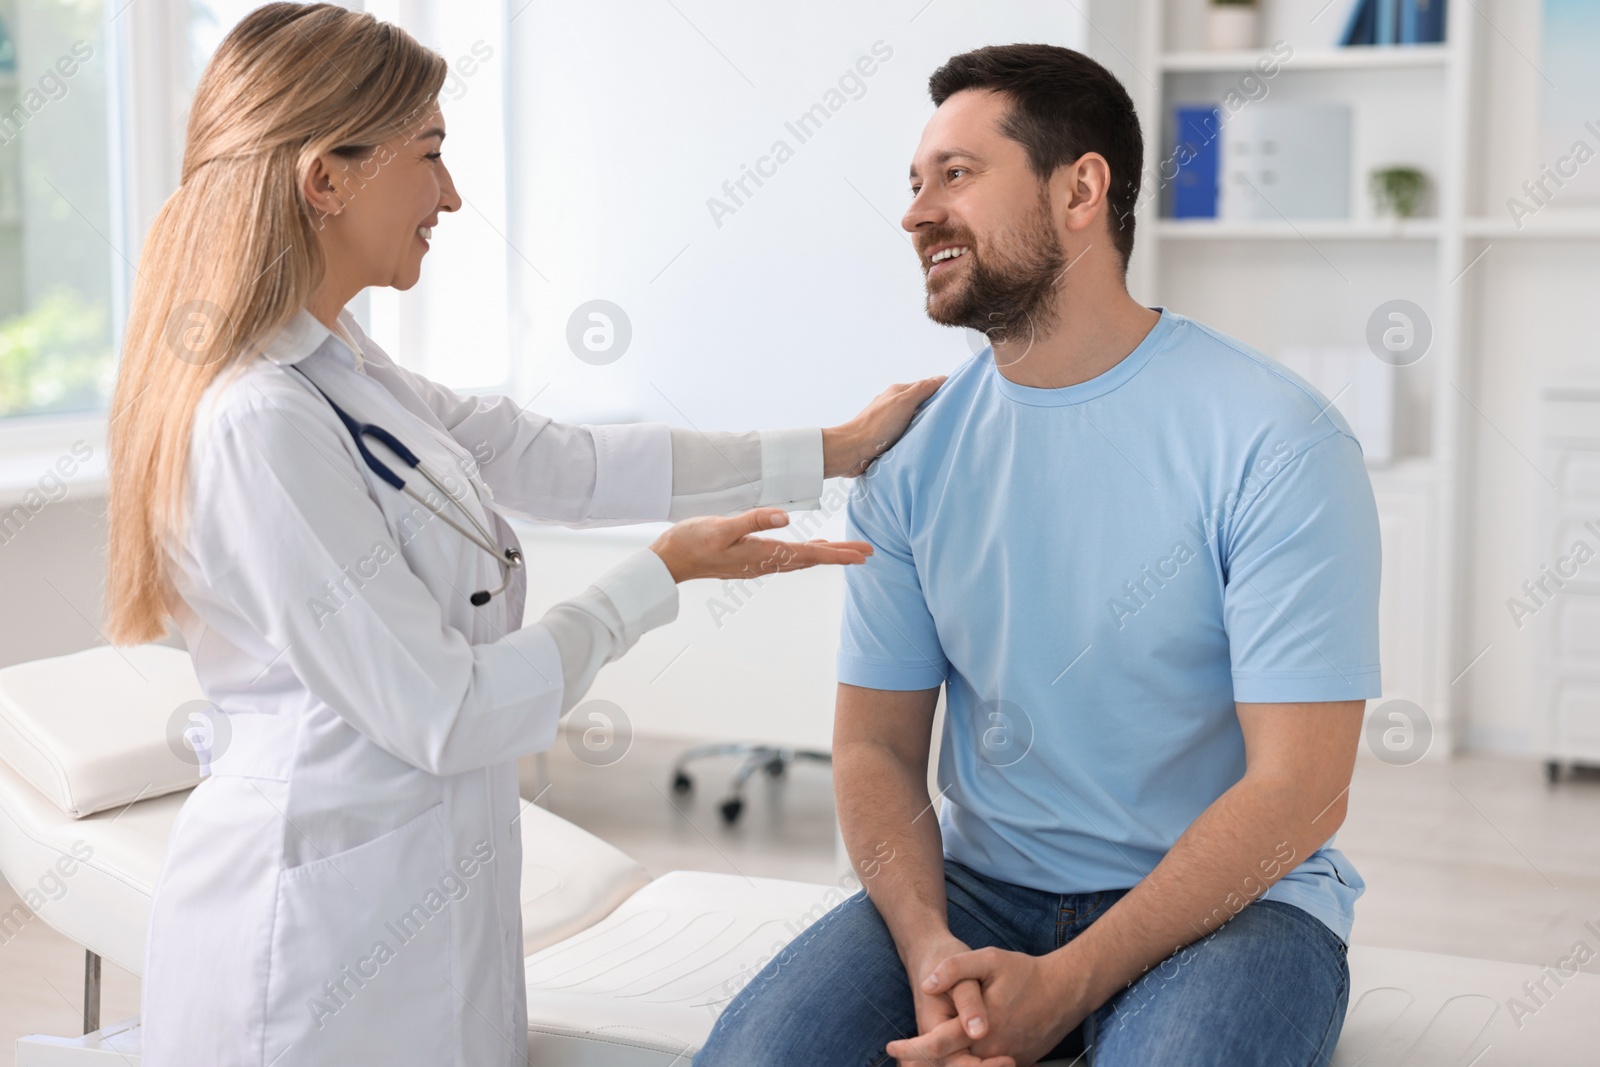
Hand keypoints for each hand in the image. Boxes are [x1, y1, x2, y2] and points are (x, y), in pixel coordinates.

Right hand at [649, 507, 871, 582]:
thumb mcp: (721, 527)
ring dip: (824, 556)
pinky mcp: (748, 560)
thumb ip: (753, 521)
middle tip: (867, 553)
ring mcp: (756, 563)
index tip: (863, 555)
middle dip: (840, 556)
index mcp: (762, 553)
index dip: (838, 554)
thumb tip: (786, 518)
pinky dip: (804, 554)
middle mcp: (764, 562)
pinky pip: (786, 559)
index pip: (810, 554)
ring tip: (845, 552)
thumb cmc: (692, 542)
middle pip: (811, 559)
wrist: (668, 561)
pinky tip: (806, 551)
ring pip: (800, 560)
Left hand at [824, 376, 946, 477]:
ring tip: (939, 433)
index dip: (941, 391)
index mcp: (897, 392)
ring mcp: (889, 423)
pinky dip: (915, 438)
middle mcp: (893, 405)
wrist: (852, 451)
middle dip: (935, 410)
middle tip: (953, 418)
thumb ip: (922, 390)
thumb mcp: (903, 402)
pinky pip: (906, 436)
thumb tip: (941, 378)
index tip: (958, 398)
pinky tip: (922, 445)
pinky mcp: (886, 439)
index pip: (925, 387)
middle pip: (920, 404)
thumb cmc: (877, 426)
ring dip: (924, 426)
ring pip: (914, 421)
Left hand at [887, 947, 1084, 1065]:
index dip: (911, 1048)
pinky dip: (970, 1065)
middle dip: (924, 1063)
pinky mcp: (1018, 1061)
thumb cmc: (1026, 973)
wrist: (1065, 990)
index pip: (937, 1045)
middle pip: (950, 1065)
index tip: (891, 1046)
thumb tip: (928, 983)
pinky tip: (958, 1057)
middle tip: (903, 1058)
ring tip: (922, 1059)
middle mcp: (993, 1050)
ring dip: (947, 1065)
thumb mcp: (989, 959)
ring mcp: (1007, 1059)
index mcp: (981, 1027)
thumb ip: (956, 968)